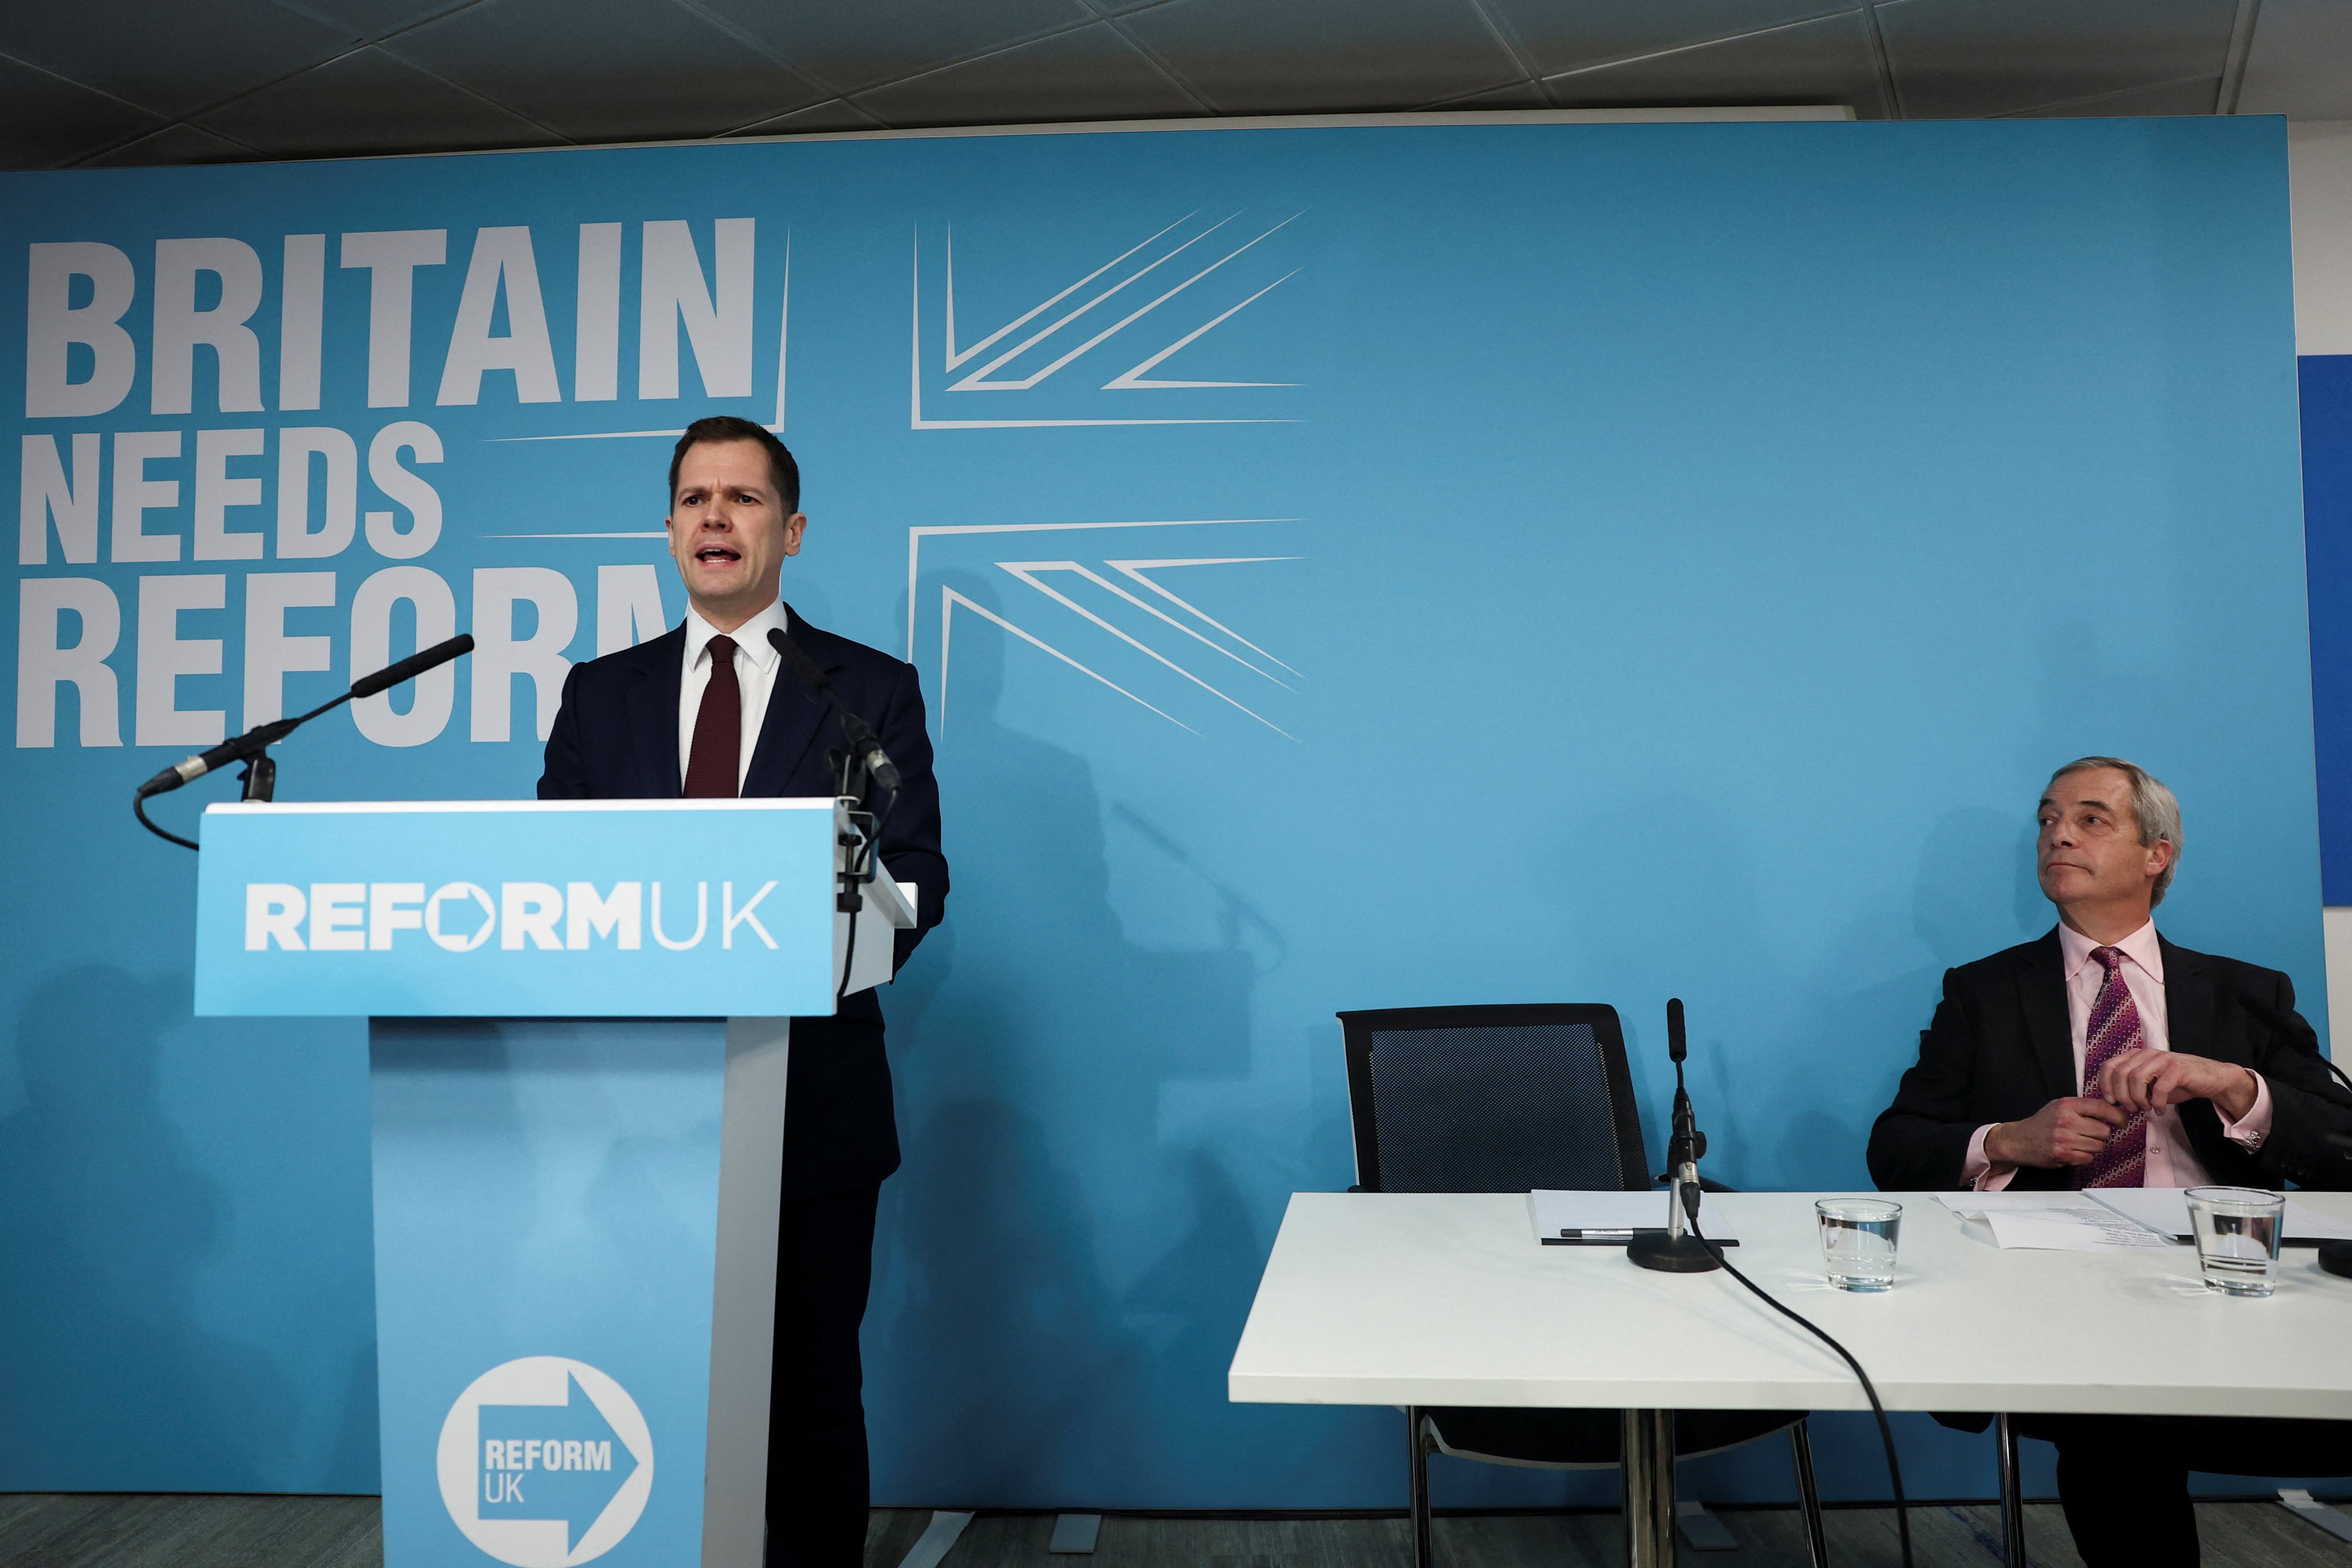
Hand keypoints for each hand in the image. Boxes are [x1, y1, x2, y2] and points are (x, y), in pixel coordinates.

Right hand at [1984, 1097, 2126, 1168]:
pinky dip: (2084, 1156)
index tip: (2122, 1121)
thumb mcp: (2060, 1106)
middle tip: (2090, 1134)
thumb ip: (2083, 1107)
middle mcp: (2066, 1120)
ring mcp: (2065, 1138)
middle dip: (2101, 1134)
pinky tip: (2073, 1151)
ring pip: (2099, 1146)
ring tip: (2079, 1142)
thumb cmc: (2043, 1123)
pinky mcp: (2063, 1154)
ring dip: (2093, 1146)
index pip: (2102, 1107)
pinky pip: (2089, 1158)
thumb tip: (2114, 1111)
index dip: (2118, 1116)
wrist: (2019, 1140)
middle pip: (2104, 1130)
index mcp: (2067, 1105)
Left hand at [2095, 1051, 2258, 1120]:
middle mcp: (2147, 1053)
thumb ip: (2131, 1087)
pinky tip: (2160, 1111)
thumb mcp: (2149, 1085)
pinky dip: (2157, 1103)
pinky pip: (2160, 1088)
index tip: (2111, 1102)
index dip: (2105, 1085)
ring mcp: (2163, 1059)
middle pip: (2120, 1073)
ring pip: (2136, 1078)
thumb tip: (2113, 1100)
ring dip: (2138, 1099)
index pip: (2109, 1066)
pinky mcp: (2178, 1068)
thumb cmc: (2177, 1083)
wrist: (2210, 1078)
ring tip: (2146, 1108)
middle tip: (2132, 1109)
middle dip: (2122, 1096)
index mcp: (2136, 1055)